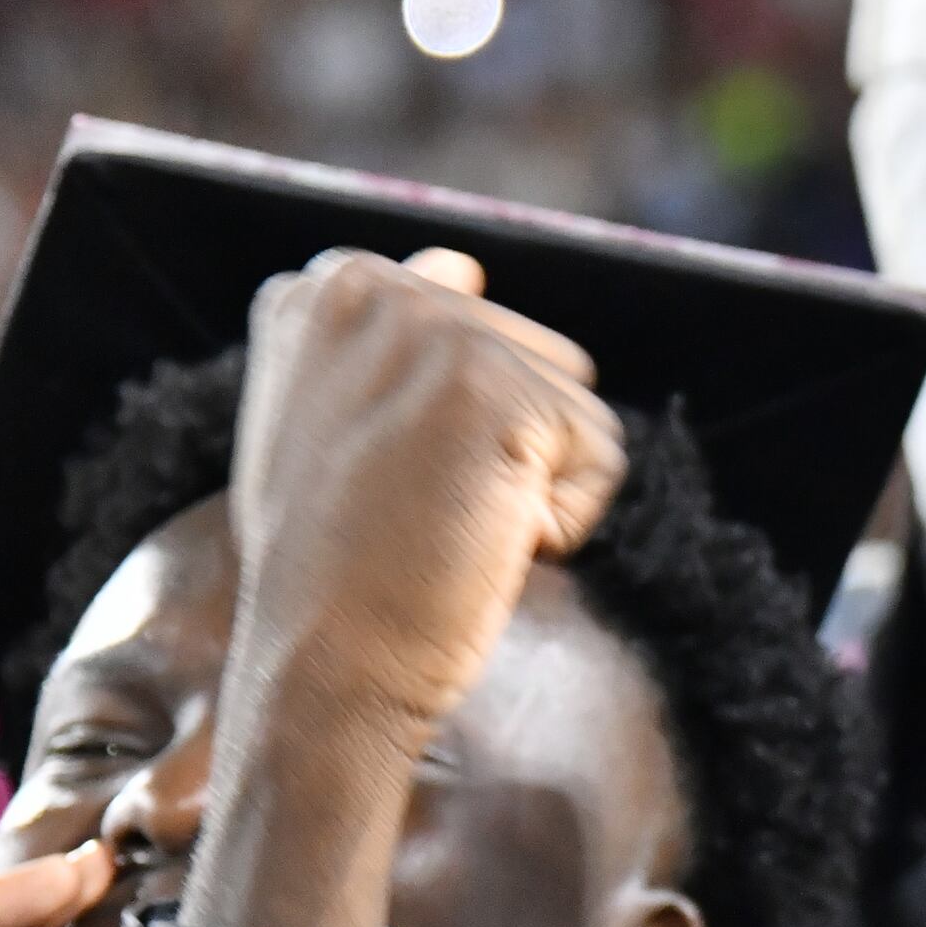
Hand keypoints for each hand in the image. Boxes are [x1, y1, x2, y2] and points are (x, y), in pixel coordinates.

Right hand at [226, 247, 623, 743]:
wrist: (324, 666)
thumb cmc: (333, 573)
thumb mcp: (333, 428)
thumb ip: (390, 344)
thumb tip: (459, 261)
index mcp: (323, 289)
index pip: (467, 315)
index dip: (453, 426)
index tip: (383, 480)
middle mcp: (367, 286)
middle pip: (537, 360)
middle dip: (506, 451)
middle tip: (415, 514)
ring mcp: (432, 329)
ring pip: (576, 407)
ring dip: (537, 484)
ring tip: (444, 526)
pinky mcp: (496, 389)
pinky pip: (602, 455)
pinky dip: (564, 521)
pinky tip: (481, 544)